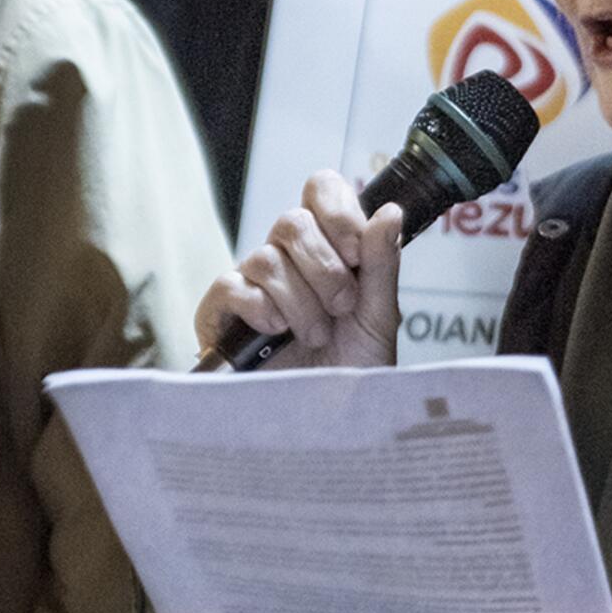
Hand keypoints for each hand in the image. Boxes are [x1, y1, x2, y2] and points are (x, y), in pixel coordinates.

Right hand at [195, 170, 403, 367]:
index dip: (337, 211)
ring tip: (316, 335)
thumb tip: (390, 212)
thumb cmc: (350, 371)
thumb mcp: (379, 319)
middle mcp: (288, 258)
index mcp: (328, 248)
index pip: (320, 189)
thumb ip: (382, 265)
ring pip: (266, 258)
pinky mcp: (221, 312)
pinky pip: (231, 286)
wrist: (324, 423)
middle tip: (342, 307)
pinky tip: (277, 331)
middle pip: (292, 220)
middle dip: (326, 269)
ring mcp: (252, 283)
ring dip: (300, 301)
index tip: (356, 252)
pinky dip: (261, 308)